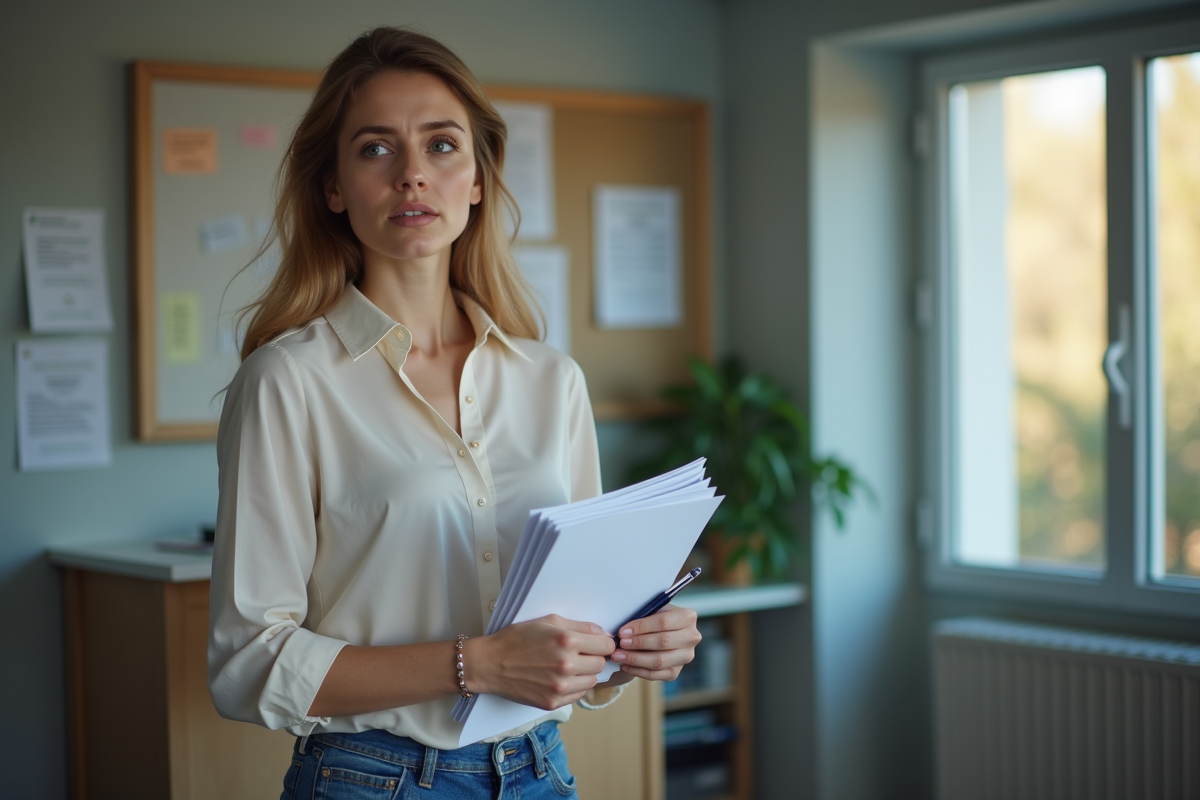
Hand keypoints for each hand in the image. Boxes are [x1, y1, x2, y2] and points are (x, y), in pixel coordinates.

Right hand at [470, 614, 615, 709]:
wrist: (490, 663)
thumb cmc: (517, 638)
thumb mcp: (548, 621)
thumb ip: (579, 626)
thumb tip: (603, 634)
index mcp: (567, 641)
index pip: (606, 646)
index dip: (603, 643)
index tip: (596, 644)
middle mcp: (566, 665)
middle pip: (600, 664)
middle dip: (593, 657)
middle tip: (578, 654)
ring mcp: (560, 687)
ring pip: (592, 681)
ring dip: (584, 674)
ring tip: (566, 666)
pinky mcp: (552, 702)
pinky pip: (578, 695)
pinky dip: (574, 687)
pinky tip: (559, 678)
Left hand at [610, 604, 700, 680]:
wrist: (661, 633)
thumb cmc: (654, 619)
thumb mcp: (652, 610)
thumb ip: (642, 615)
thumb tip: (623, 629)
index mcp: (688, 617)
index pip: (664, 622)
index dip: (642, 627)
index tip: (623, 631)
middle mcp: (691, 638)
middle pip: (663, 642)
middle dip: (638, 643)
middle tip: (620, 643)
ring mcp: (685, 657)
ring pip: (659, 661)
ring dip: (635, 659)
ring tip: (618, 656)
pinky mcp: (676, 672)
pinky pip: (655, 674)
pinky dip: (637, 671)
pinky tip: (625, 665)